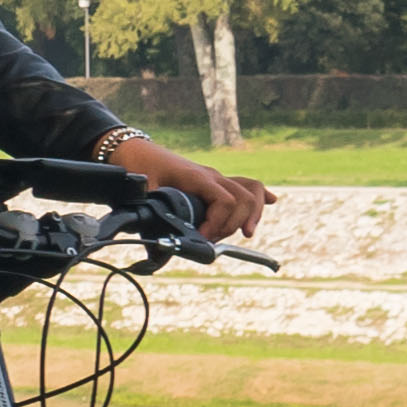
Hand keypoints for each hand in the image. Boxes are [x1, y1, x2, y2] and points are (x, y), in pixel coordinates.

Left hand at [97, 128, 272, 239]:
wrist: (133, 150)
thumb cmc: (137, 169)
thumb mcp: (143, 196)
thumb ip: (152, 223)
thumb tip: (157, 256)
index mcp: (197, 178)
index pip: (225, 202)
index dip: (219, 225)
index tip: (203, 240)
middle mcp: (211, 176)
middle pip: (243, 199)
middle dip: (233, 225)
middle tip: (212, 240)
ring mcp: (215, 177)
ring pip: (249, 190)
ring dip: (253, 213)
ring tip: (246, 233)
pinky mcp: (214, 180)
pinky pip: (244, 184)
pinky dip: (260, 195)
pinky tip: (273, 201)